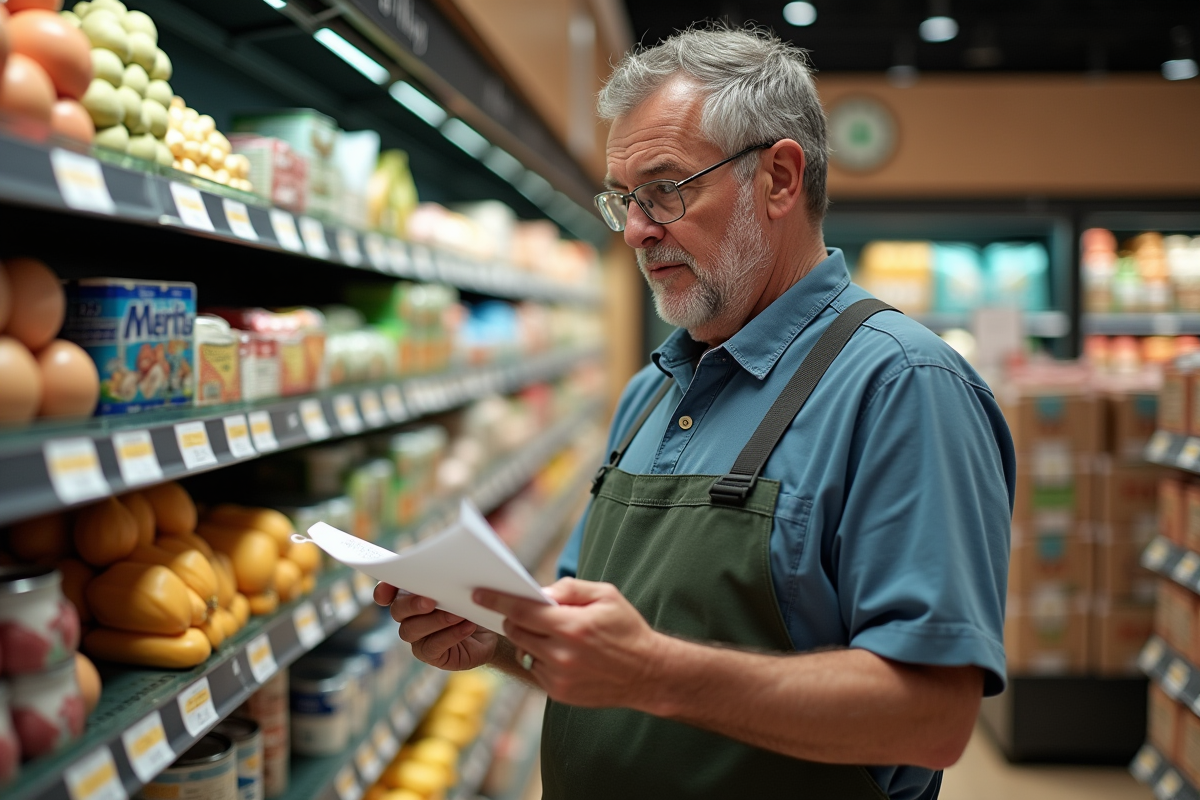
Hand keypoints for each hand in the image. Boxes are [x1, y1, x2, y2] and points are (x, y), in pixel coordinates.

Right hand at [374, 582, 497, 670]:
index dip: (383, 590)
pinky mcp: (430, 654)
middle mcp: (408, 616)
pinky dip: (451, 635)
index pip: (386, 592)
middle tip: (431, 600)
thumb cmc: (473, 600)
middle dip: (412, 604)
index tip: (388, 590)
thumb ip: (449, 570)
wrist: (492, 629)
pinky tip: (467, 626)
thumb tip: (449, 556)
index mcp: (410, 594)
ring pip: (411, 630)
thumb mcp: (463, 581)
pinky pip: (433, 646)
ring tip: (459, 614)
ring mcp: (417, 637)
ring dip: (436, 621)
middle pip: (397, 610)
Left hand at [473, 578, 662, 708]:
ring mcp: (559, 677)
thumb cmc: (627, 629)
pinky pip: (536, 669)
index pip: (522, 611)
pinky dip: (540, 657)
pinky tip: (560, 652)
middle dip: (514, 618)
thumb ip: (570, 588)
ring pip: (525, 650)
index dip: (498, 601)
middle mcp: (562, 654)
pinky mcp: (559, 692)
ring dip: (529, 638)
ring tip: (549, 631)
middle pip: (517, 631)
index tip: (479, 594)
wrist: (648, 673)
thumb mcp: (606, 595)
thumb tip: (540, 591)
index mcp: (573, 626)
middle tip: (520, 610)